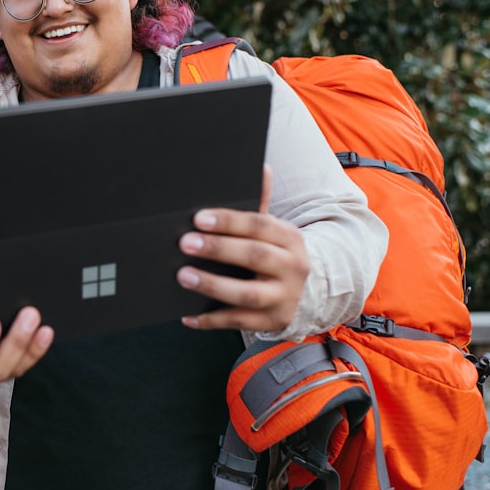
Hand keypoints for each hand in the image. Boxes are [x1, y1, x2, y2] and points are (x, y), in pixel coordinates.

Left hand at [175, 165, 308, 332]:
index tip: (198, 218)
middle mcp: (292, 267)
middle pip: (254, 256)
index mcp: (289, 237)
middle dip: (217, 249)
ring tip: (183, 276)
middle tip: (184, 243)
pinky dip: (210, 320)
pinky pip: (238, 322)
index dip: (228, 221)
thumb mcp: (272, 230)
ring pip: (246, 294)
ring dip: (212, 285)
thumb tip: (261, 167)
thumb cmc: (275, 253)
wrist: (306, 292)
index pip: (259, 225)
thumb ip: (259, 203)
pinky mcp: (272, 322)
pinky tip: (186, 316)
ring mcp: (283, 298)